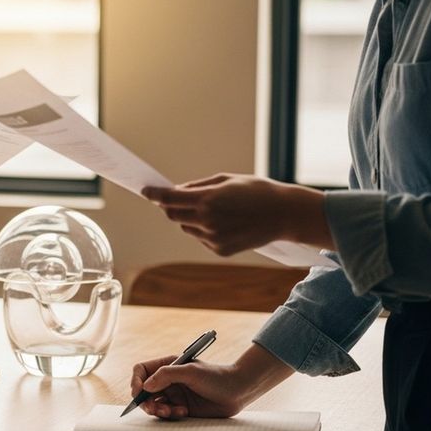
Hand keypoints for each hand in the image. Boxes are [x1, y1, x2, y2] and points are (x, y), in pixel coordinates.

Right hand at [130, 343, 293, 418]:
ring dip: (158, 410)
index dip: (136, 381)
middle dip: (146, 401)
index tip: (139, 392)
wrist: (238, 391)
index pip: (141, 371)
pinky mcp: (181, 408)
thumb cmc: (217, 377)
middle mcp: (168, 380)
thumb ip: (167, 375)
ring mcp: (174, 394)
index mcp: (168, 366)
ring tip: (170, 412)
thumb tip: (146, 385)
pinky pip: (166, 414)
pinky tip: (183, 412)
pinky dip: (170, 415)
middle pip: (144, 391)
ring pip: (153, 404)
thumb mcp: (191, 371)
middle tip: (154, 409)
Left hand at [142, 173, 331, 255]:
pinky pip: (201, 238)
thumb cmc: (257, 191)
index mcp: (207, 200)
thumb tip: (177, 191)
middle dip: (170, 206)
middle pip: (172, 215)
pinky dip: (204, 230)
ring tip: (213, 209)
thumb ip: (198, 187)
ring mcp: (213, 238)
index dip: (154, 194)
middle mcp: (207, 221)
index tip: (145, 190)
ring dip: (189, 218)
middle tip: (174, 198)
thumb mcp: (226, 180)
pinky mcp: (220, 250)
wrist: (284, 215)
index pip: (169, 198)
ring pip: (186, 227)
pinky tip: (225, 222)